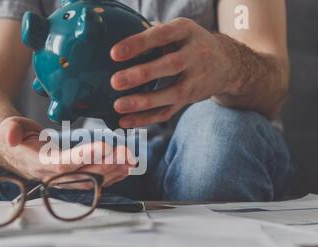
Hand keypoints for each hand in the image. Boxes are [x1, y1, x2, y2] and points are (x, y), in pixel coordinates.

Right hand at [0, 117, 134, 186]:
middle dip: (107, 165)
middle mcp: (52, 177)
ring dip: (113, 171)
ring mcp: (63, 180)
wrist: (14, 150)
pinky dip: (111, 175)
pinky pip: (93, 180)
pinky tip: (125, 168)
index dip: (84, 157)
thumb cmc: (15, 136)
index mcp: (38, 164)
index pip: (63, 164)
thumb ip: (10, 130)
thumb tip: (9, 136)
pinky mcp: (72, 178)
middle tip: (126, 154)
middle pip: (83, 175)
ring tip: (130, 160)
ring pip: (92, 180)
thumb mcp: (9, 127)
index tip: (104, 147)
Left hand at [110, 18, 233, 127]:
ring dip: (143, 102)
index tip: (114, 53)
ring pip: (171, 94)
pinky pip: (167, 112)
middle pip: (171, 65)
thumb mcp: (178, 31)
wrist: (226, 64)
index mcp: (187, 32)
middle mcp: (196, 55)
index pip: (163, 35)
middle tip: (115, 81)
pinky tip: (124, 121)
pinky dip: (145, 119)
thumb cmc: (188, 43)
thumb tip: (116, 40)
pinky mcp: (189, 100)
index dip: (139, 44)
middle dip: (142, 74)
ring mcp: (195, 80)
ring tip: (117, 106)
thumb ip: (154, 35)